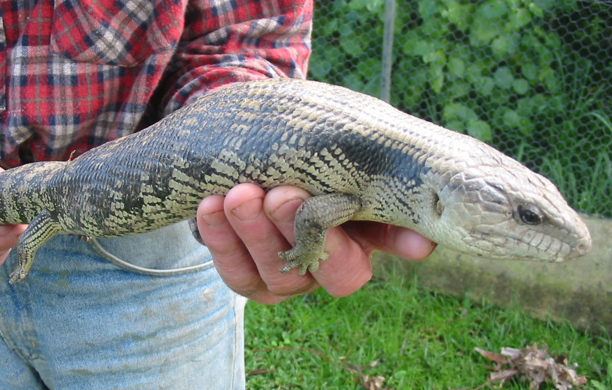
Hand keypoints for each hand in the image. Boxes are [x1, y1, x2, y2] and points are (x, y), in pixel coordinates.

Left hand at [196, 183, 435, 303]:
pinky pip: (232, 270)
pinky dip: (218, 238)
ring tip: (238, 193)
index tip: (332, 207)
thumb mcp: (348, 169)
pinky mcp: (247, 278)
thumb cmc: (317, 161)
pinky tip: (209, 206)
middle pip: (311, 271)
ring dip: (252, 230)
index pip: (352, 267)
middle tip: (278, 192)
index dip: (342, 247)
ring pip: (269, 271)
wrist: (267, 157)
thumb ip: (375, 193)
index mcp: (355, 247)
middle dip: (293, 229)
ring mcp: (283, 279)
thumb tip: (422, 246)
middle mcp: (321, 271)